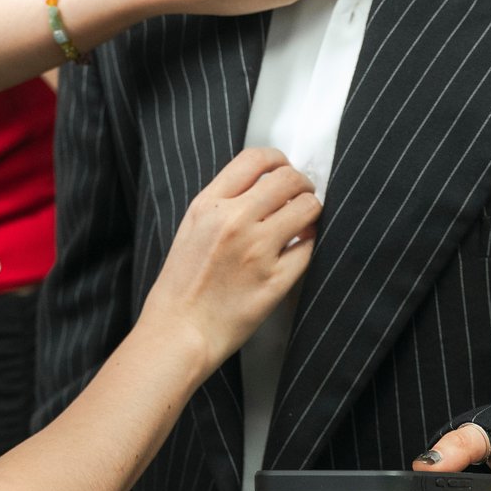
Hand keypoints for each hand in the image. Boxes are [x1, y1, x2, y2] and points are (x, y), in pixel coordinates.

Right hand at [141, 147, 319, 370]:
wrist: (178, 332)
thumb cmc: (182, 286)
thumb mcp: (191, 230)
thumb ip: (222, 205)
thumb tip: (264, 188)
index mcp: (208, 206)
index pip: (254, 159)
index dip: (278, 159)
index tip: (284, 169)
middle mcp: (233, 221)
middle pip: (287, 179)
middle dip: (302, 184)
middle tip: (303, 195)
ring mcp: (257, 250)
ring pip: (307, 209)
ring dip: (312, 211)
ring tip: (304, 221)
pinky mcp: (275, 280)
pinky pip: (309, 247)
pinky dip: (309, 243)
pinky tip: (299, 248)